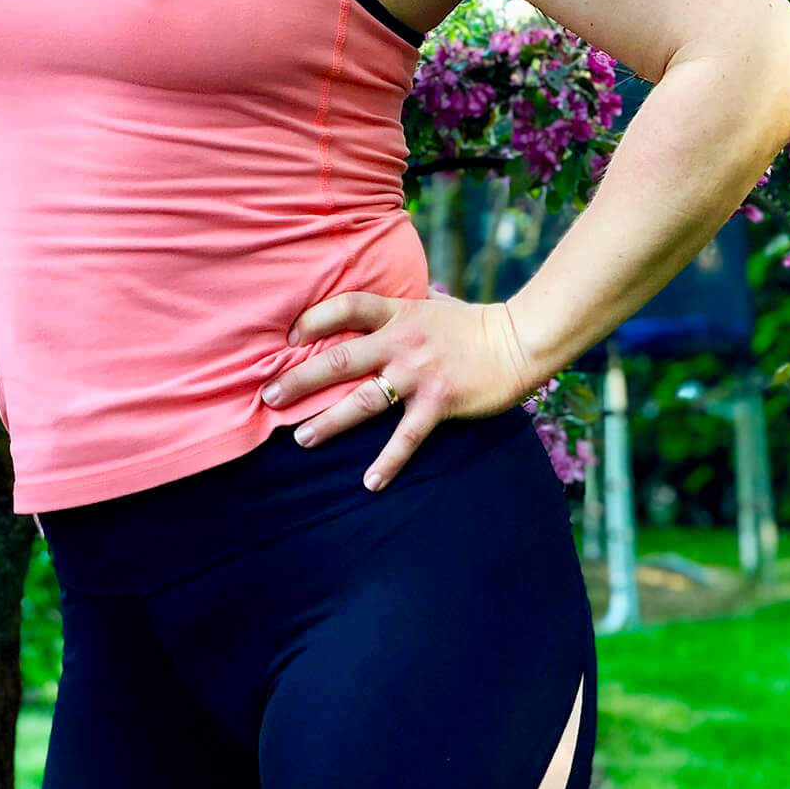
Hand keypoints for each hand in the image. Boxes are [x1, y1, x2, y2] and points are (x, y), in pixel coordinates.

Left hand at [258, 289, 537, 492]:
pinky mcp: (439, 402)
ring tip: (301, 439)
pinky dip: (387, 461)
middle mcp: (402, 340)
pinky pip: (406, 437)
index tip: (290, 336)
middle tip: (269, 396)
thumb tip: (379, 311)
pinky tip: (370, 482)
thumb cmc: (475, 325)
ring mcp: (419, 372)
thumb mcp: (434, 306)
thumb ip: (403, 311)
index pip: (348, 306)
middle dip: (301, 378)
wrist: (520, 339)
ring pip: (363, 399)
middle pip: (340, 357)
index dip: (315, 319)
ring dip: (329, 421)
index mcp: (400, 312)